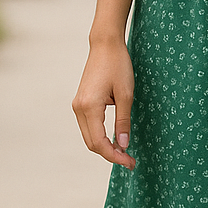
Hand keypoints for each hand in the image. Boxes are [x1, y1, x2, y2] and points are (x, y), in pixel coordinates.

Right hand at [72, 39, 135, 168]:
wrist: (105, 45)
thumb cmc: (118, 65)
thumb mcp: (126, 95)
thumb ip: (123, 121)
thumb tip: (123, 145)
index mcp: (89, 107)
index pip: (99, 143)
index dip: (115, 156)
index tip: (130, 162)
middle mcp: (78, 108)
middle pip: (91, 143)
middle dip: (110, 155)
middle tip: (130, 161)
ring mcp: (77, 105)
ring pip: (89, 137)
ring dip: (105, 147)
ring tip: (125, 152)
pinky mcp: (81, 102)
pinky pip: (89, 127)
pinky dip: (100, 136)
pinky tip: (115, 139)